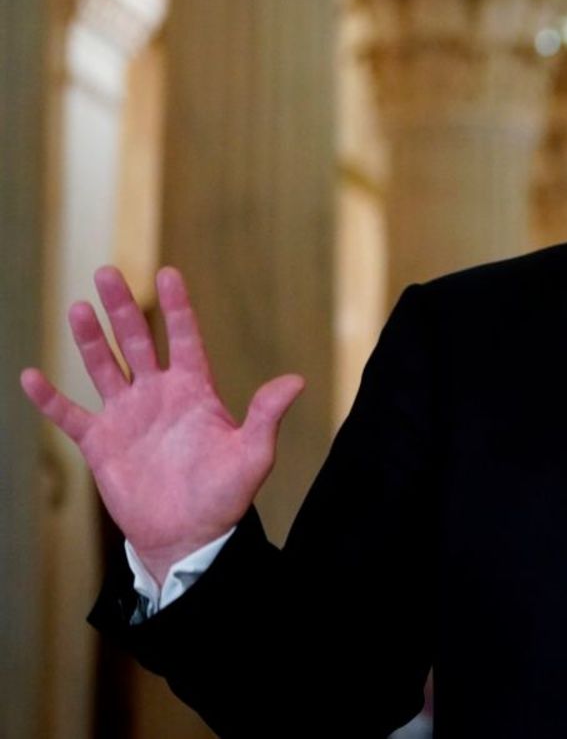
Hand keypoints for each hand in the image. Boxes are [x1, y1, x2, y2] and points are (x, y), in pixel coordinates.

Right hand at [20, 266, 303, 583]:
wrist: (189, 535)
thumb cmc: (225, 495)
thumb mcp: (253, 454)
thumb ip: (266, 415)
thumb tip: (296, 381)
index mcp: (194, 390)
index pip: (183, 338)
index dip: (176, 307)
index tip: (168, 273)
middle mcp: (157, 394)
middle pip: (136, 341)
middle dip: (123, 308)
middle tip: (107, 272)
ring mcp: (126, 415)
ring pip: (103, 367)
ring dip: (89, 339)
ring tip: (79, 307)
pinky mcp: (100, 442)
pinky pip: (69, 415)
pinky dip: (49, 398)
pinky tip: (30, 376)